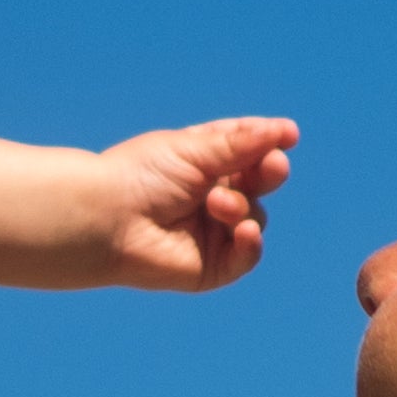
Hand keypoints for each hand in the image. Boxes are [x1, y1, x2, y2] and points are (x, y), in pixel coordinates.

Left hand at [88, 114, 297, 291]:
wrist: (109, 219)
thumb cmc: (142, 176)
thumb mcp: (195, 150)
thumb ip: (243, 143)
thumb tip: (287, 130)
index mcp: (203, 160)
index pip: (246, 146)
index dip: (267, 141)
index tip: (288, 134)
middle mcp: (211, 194)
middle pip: (259, 181)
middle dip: (269, 171)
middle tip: (272, 166)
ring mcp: (213, 230)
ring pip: (255, 216)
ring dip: (241, 206)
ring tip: (216, 203)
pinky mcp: (212, 265)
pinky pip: (247, 255)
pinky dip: (250, 242)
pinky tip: (243, 230)